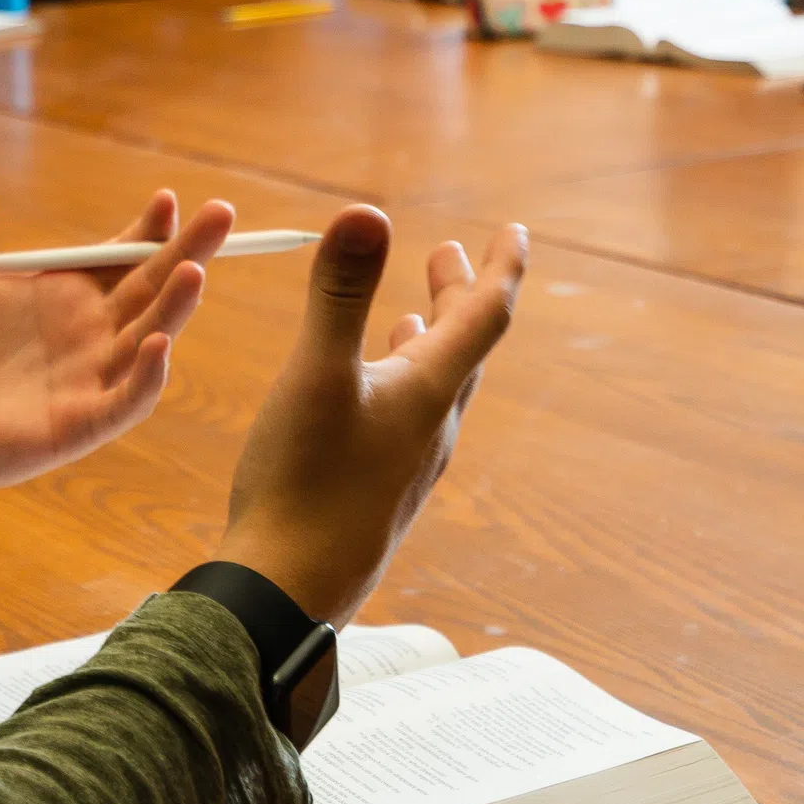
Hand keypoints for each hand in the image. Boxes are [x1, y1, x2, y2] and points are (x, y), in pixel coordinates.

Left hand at [0, 142, 231, 506]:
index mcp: (66, 295)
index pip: (123, 258)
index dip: (148, 231)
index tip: (164, 200)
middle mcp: (90, 334)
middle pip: (153, 288)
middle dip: (188, 252)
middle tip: (220, 214)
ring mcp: (91, 379)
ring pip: (150, 337)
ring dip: (176, 305)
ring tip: (194, 271)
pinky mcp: (81, 423)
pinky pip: (128, 399)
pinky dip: (149, 375)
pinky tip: (158, 343)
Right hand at [215, 208, 526, 624]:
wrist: (287, 593)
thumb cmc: (304, 484)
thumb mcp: (318, 375)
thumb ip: (339, 293)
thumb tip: (367, 210)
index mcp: (428, 393)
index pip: (486, 317)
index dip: (502, 267)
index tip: (516, 230)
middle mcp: (430, 429)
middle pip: (462, 349)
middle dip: (459, 295)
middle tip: (450, 253)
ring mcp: (406, 466)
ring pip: (434, 388)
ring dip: (429, 340)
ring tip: (415, 314)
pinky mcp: (377, 493)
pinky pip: (406, 422)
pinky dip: (399, 383)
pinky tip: (368, 396)